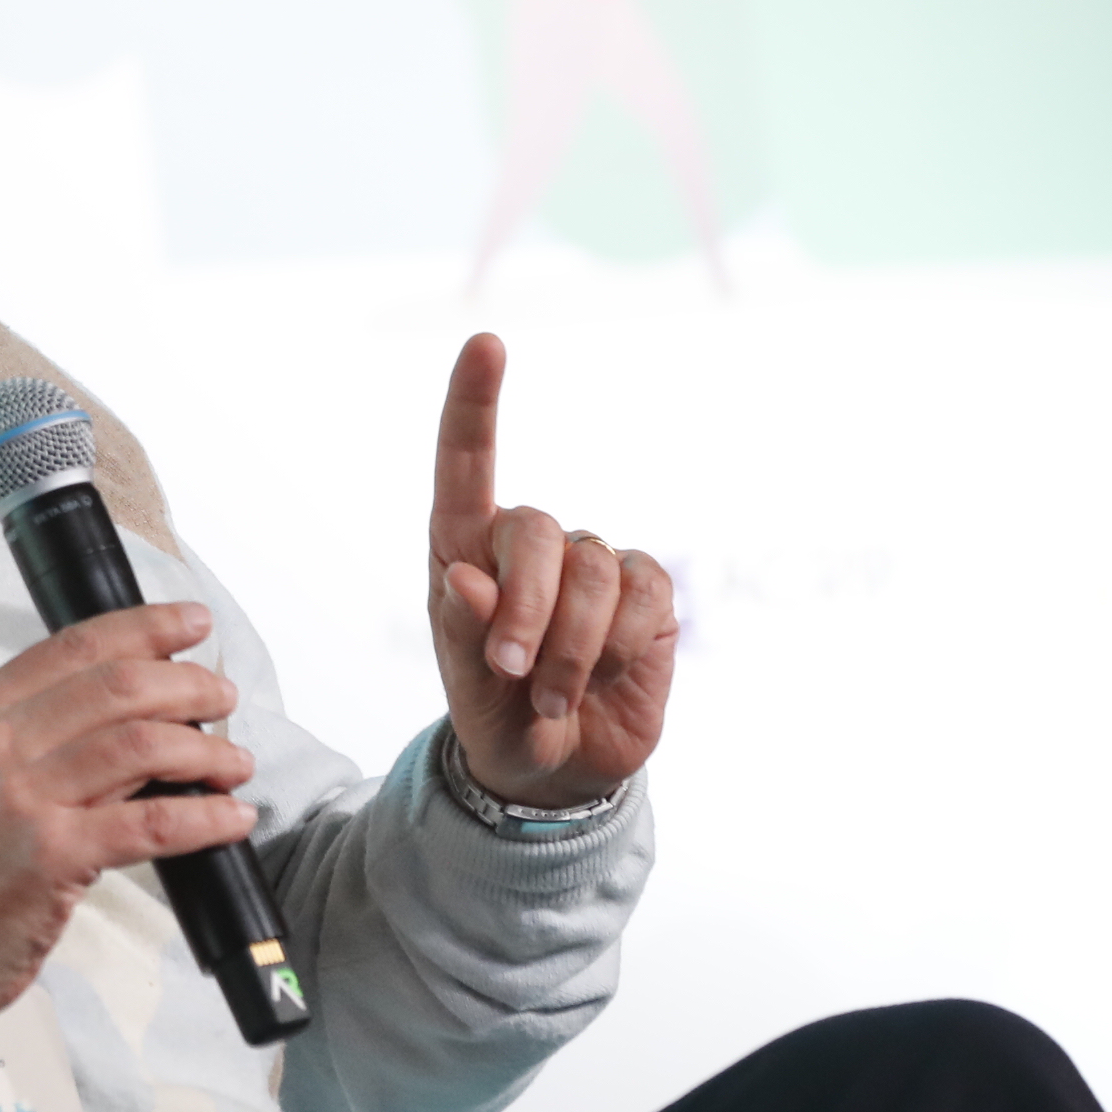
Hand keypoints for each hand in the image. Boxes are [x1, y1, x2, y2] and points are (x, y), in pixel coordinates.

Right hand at [0, 604, 254, 1022]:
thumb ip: (28, 731)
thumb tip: (125, 711)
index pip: (75, 645)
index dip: (147, 628)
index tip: (193, 624)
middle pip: (118, 686)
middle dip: (188, 685)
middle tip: (223, 699)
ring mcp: (22, 797)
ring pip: (141, 745)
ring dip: (206, 749)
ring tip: (236, 761)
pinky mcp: (51, 855)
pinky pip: (151, 823)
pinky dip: (204, 816)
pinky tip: (231, 817)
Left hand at [425, 335, 676, 807]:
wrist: (555, 769)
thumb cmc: (495, 715)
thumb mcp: (465, 686)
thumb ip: (463, 633)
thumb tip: (464, 576)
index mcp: (465, 546)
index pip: (465, 461)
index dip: (475, 401)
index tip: (487, 342)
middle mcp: (530, 542)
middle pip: (538, 533)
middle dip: (529, 612)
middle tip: (514, 676)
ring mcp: (593, 563)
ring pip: (596, 573)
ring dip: (575, 650)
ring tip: (555, 700)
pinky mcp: (648, 593)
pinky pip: (646, 598)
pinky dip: (622, 648)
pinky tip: (606, 678)